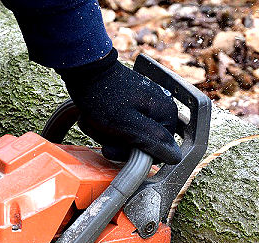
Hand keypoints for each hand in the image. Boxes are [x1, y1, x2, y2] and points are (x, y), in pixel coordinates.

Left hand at [58, 49, 181, 163]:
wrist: (83, 70)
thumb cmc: (102, 97)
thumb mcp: (127, 124)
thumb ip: (153, 141)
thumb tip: (176, 157)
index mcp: (166, 114)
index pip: (157, 152)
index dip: (135, 154)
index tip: (115, 146)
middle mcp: (160, 109)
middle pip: (141, 145)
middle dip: (117, 143)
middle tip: (102, 131)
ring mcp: (145, 106)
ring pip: (127, 138)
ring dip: (107, 135)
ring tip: (95, 122)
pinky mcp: (131, 105)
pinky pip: (120, 127)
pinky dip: (105, 127)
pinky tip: (95, 119)